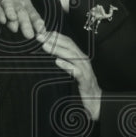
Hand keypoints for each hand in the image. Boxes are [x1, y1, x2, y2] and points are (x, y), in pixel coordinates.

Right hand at [0, 0, 44, 38]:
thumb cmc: (11, 22)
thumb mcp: (22, 27)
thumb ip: (30, 31)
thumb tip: (42, 36)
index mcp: (26, 6)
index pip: (33, 14)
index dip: (37, 23)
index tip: (41, 31)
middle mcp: (16, 2)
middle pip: (21, 11)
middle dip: (25, 23)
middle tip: (29, 35)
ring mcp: (3, 0)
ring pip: (7, 3)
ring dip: (9, 11)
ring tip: (12, 19)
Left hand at [0, 0, 100, 119]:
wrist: (96, 103)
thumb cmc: (82, 88)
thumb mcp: (72, 74)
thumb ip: (64, 64)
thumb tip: (50, 58)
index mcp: (79, 57)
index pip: (67, 42)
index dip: (55, 36)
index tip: (42, 32)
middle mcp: (83, 61)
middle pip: (69, 45)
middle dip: (54, 40)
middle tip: (39, 37)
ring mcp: (85, 70)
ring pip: (72, 56)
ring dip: (58, 49)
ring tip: (45, 46)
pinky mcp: (85, 80)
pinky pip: (76, 71)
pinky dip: (67, 65)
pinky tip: (58, 62)